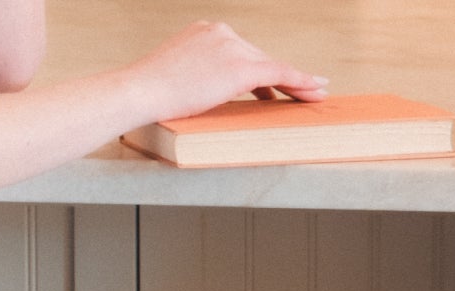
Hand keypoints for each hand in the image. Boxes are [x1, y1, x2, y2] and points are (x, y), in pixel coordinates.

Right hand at [132, 21, 326, 123]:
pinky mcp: (240, 68)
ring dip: (295, 82)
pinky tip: (315, 89)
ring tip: (314, 94)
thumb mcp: (168, 76)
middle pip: (257, 58)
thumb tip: (193, 93)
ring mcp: (231, 47)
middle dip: (277, 79)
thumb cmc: (143, 94)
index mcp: (203, 32)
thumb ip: (188, 76)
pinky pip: (279, 74)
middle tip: (300, 92)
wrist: (138, 91)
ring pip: (271, 66)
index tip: (267, 84)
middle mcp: (222, 32)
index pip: (238, 51)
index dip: (256, 71)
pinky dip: (299, 82)